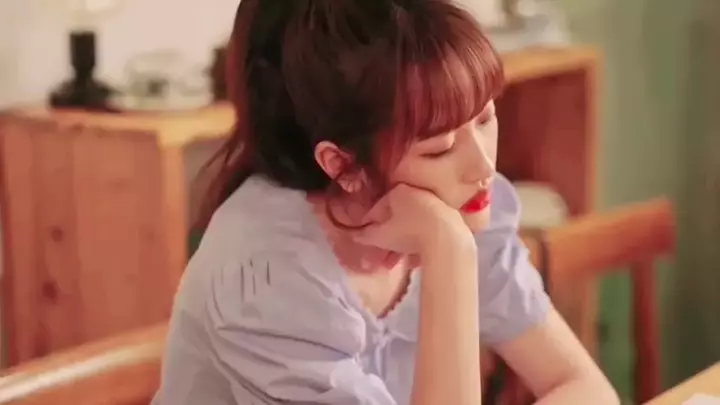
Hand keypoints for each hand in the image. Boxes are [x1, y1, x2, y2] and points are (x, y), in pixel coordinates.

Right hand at [352, 183, 472, 254]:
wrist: (446, 237)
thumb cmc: (408, 232)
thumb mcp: (381, 237)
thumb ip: (366, 236)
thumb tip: (356, 235)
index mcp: (399, 191)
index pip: (378, 208)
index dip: (369, 225)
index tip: (364, 237)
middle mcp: (418, 193)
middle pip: (397, 218)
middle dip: (387, 239)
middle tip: (381, 255)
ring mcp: (435, 205)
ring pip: (412, 226)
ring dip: (402, 244)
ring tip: (396, 262)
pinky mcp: (449, 219)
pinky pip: (428, 231)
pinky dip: (419, 243)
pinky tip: (414, 259)